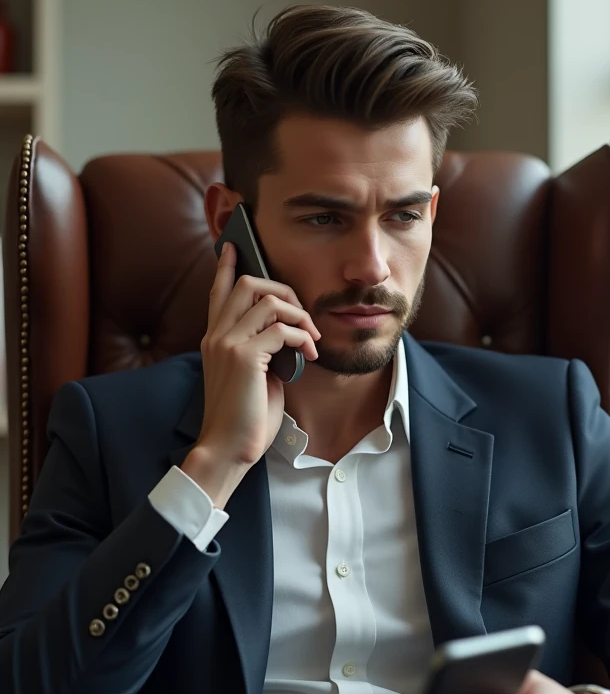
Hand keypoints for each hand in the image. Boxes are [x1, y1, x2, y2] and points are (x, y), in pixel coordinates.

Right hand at [182, 242, 319, 505]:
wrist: (228, 448)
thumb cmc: (244, 418)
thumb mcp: (252, 376)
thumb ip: (261, 350)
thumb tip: (288, 335)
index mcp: (215, 338)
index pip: (218, 291)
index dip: (228, 266)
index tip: (235, 245)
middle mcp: (217, 334)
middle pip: (249, 284)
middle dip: (285, 290)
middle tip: (304, 316)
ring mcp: (228, 343)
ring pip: (270, 300)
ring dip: (301, 316)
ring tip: (311, 339)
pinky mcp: (244, 357)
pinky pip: (282, 328)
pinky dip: (302, 337)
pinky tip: (309, 355)